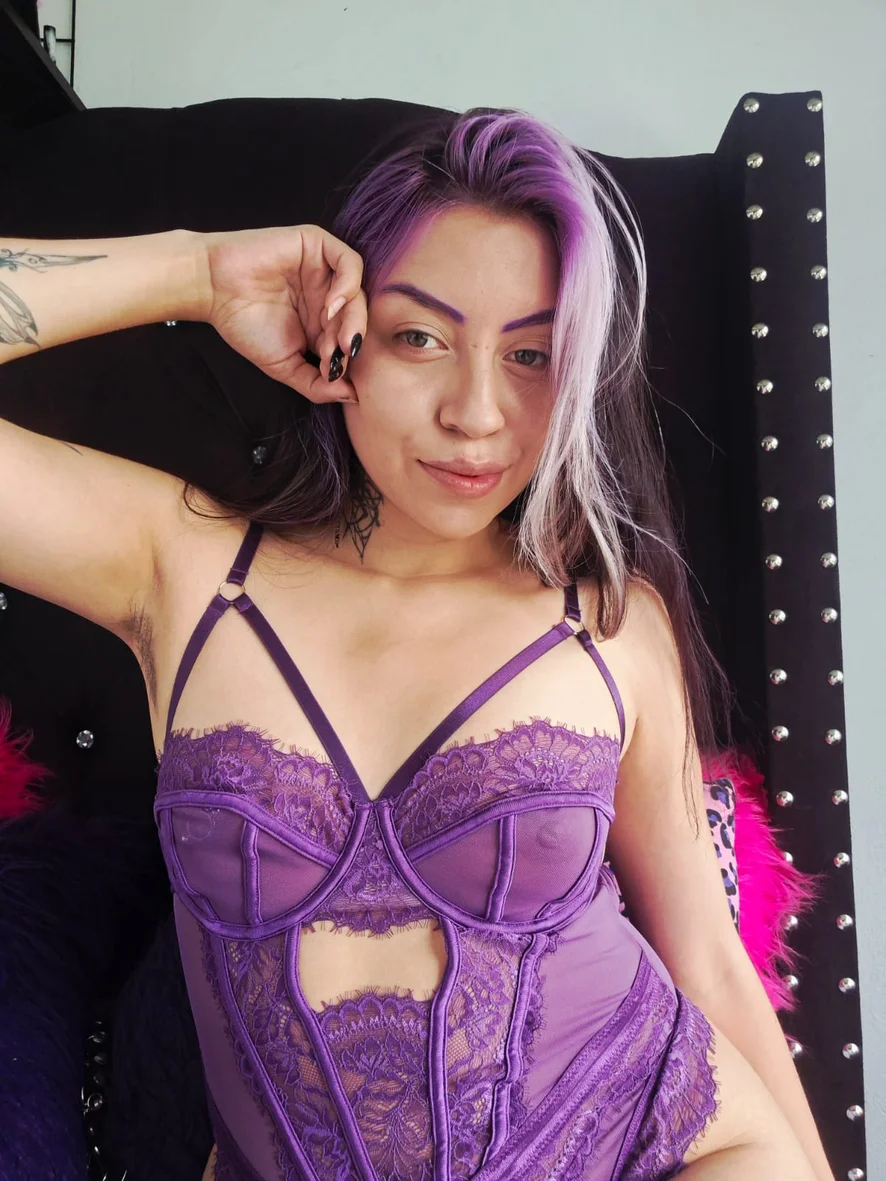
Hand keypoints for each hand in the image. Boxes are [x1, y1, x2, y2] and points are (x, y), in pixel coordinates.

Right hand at [198, 224, 366, 402]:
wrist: (213, 289)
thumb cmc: (244, 326)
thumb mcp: (285, 366)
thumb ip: (317, 385)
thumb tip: (353, 397)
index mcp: (321, 324)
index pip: (350, 340)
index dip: (347, 358)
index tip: (331, 372)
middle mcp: (326, 296)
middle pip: (358, 318)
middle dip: (352, 340)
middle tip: (338, 354)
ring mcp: (324, 271)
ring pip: (358, 293)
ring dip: (353, 319)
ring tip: (334, 336)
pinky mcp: (317, 245)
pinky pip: (350, 262)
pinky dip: (348, 286)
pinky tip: (331, 306)